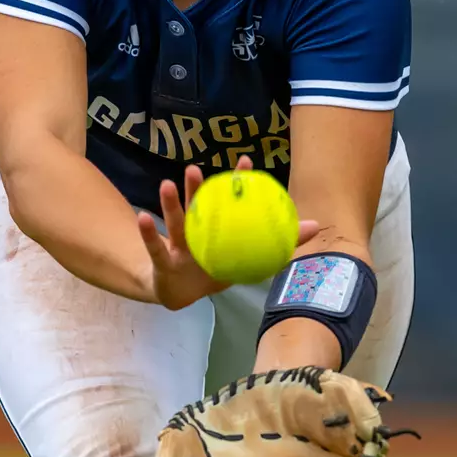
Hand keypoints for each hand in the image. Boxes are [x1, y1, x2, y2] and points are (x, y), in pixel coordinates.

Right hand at [136, 156, 319, 310]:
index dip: (237, 183)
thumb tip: (315, 225)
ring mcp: (176, 244)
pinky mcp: (162, 261)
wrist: (180, 295)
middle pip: (198, 208)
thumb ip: (279, 243)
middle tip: (195, 168)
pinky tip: (142, 217)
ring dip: (170, 204)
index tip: (246, 162)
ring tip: (166, 184)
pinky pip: (155, 247)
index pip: (229, 203)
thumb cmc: (212, 270)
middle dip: (197, 188)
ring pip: (174, 222)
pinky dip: (147, 233)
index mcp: (217, 230)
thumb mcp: (245, 259)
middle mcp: (195, 231)